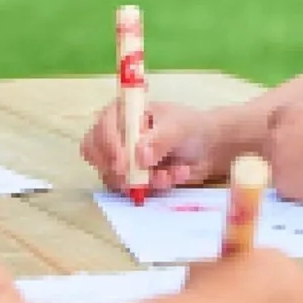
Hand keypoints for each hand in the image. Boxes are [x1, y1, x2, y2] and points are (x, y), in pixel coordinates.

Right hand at [80, 100, 218, 194]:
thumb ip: (159, 139)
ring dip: (143, 179)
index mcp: (124, 113)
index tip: (122, 162)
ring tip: (170, 173)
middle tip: (137, 177)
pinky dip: (154, 187)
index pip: (101, 127)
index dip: (107, 145)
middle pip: (95, 154)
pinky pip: (131, 190)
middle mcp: (117, 135)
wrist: (208, 148)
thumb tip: (139, 156)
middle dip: (115, 169)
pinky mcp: (132, 179)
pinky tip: (174, 176)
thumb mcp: (179, 127)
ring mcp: (122, 159)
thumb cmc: (190, 127)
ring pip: (113, 176)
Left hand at [266, 100, 302, 203]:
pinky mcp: (283, 188)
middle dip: (285, 148)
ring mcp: (277, 164)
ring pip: (277, 166)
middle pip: (271, 143)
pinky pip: (285, 186)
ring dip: (290, 168)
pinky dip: (297, 187)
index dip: (289, 128)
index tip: (301, 137)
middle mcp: (276, 137)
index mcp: (288, 112)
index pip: (276, 119)